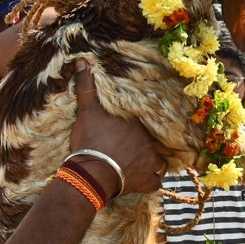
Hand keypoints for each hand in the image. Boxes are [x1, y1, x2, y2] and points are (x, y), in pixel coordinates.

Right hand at [69, 60, 166, 196]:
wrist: (92, 171)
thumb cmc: (91, 139)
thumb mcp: (87, 110)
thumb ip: (87, 86)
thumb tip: (82, 60)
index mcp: (138, 124)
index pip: (151, 121)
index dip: (146, 126)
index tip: (138, 129)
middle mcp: (150, 142)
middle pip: (160, 142)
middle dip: (154, 144)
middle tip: (143, 147)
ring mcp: (150, 162)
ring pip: (161, 163)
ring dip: (155, 163)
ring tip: (145, 163)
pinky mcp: (146, 182)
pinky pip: (155, 183)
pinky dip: (150, 182)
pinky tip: (143, 181)